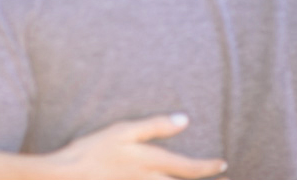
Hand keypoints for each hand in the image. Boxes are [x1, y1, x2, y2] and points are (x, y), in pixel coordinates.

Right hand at [48, 113, 227, 179]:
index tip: (223, 164)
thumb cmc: (94, 149)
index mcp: (151, 163)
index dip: (209, 167)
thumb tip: (185, 119)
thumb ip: (155, 126)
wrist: (69, 174)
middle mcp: (150, 182)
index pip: (189, 168)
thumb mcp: (124, 130)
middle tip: (228, 182)